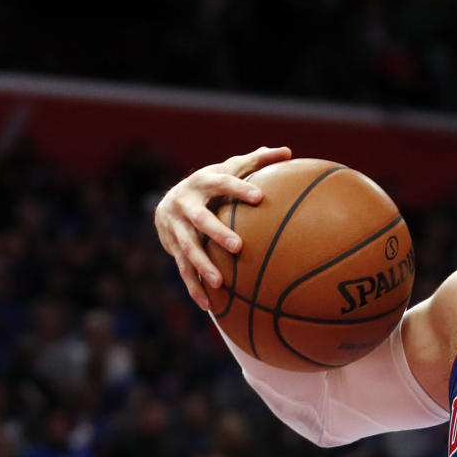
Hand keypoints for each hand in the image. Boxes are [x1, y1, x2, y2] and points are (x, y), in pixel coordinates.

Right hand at [155, 146, 291, 308]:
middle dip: (217, 233)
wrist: (168, 201)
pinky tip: (208, 305)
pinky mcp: (171, 248)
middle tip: (239, 247)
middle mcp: (185, 204)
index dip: (239, 189)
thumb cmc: (212, 184)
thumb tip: (287, 151)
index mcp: (203, 182)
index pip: (223, 182)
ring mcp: (175, 227)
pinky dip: (194, 287)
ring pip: (187, 248)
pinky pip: (182, 269)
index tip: (260, 198)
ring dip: (202, 266)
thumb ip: (256, 161)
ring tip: (220, 283)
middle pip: (200, 219)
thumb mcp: (230, 169)